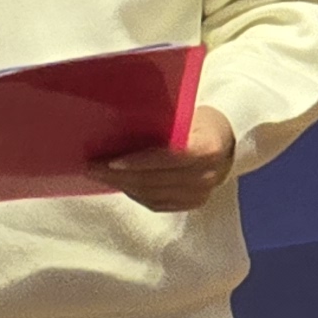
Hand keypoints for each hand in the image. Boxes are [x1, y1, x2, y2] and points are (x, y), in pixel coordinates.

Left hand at [104, 105, 238, 212]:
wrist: (226, 142)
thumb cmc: (197, 120)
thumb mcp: (186, 113)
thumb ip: (163, 122)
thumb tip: (118, 122)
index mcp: (208, 147)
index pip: (172, 157)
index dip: (140, 162)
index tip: (111, 161)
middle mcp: (208, 174)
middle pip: (156, 179)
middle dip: (119, 174)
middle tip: (91, 166)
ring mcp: (201, 193)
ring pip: (153, 194)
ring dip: (122, 185)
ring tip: (97, 174)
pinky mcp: (193, 203)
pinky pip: (157, 203)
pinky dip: (135, 194)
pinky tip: (118, 183)